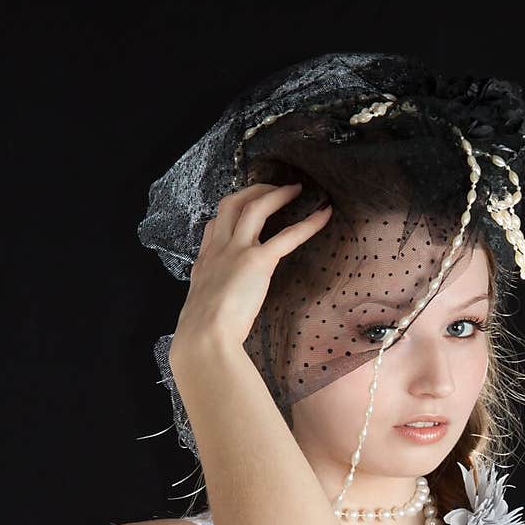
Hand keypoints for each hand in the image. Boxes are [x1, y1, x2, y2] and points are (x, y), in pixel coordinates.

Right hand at [171, 182, 332, 353]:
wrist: (205, 337)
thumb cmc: (203, 335)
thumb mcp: (200, 311)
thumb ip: (213, 304)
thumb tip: (220, 315)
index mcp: (204, 263)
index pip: (213, 227)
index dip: (227, 216)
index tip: (239, 214)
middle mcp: (218, 250)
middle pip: (231, 204)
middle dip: (252, 191)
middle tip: (271, 188)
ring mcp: (237, 251)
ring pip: (254, 208)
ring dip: (276, 194)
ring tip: (295, 189)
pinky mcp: (258, 261)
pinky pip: (287, 235)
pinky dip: (308, 224)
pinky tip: (323, 215)